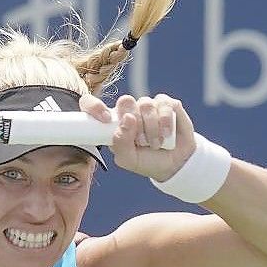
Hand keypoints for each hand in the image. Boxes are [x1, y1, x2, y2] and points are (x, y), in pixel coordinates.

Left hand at [80, 93, 196, 180]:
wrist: (174, 164)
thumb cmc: (147, 160)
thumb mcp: (128, 159)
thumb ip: (120, 143)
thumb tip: (127, 119)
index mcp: (113, 123)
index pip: (92, 104)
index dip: (95, 106)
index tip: (105, 119)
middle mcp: (129, 110)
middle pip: (124, 101)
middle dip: (134, 123)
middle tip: (140, 141)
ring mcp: (148, 105)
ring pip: (145, 104)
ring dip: (152, 128)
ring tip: (155, 143)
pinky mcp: (167, 104)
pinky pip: (164, 105)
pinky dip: (166, 122)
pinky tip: (167, 134)